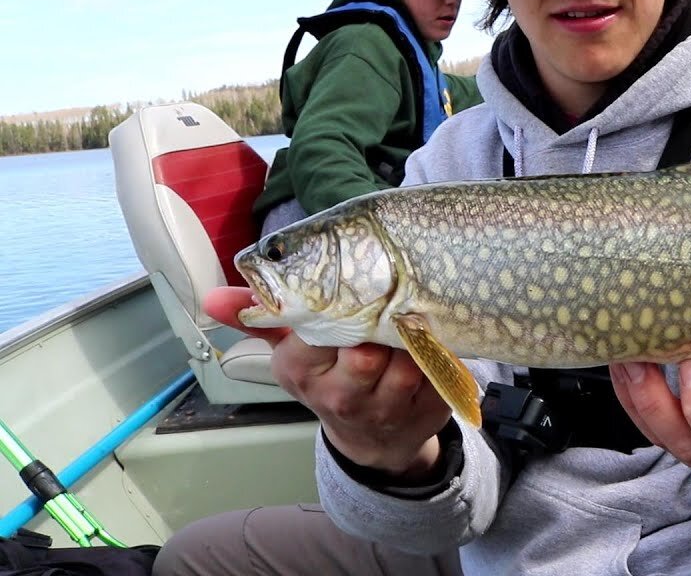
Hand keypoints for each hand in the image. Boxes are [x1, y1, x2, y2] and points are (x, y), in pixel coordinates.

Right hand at [203, 286, 452, 478]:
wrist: (375, 438)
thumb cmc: (331, 377)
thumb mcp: (292, 349)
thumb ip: (260, 317)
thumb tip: (212, 297)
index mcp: (301, 371)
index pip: (318, 329)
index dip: (340, 307)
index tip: (351, 290)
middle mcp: (341, 395)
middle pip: (364, 350)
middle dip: (379, 323)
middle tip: (388, 300)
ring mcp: (387, 407)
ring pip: (406, 359)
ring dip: (413, 337)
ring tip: (411, 319)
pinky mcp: (428, 407)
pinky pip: (439, 369)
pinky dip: (441, 351)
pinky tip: (433, 340)